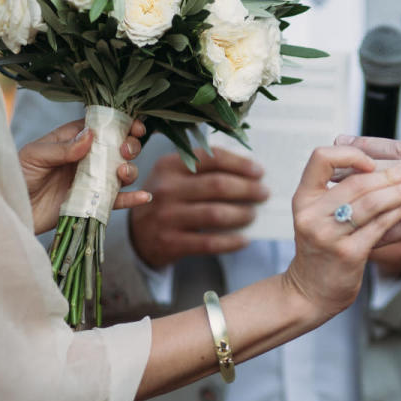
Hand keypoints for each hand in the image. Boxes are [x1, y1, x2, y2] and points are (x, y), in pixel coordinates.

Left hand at [19, 118, 148, 234]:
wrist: (11, 209)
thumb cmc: (17, 176)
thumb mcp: (35, 156)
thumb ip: (63, 147)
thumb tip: (90, 136)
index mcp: (72, 140)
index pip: (102, 126)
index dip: (121, 123)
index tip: (134, 125)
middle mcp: (86, 158)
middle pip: (118, 147)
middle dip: (129, 146)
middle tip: (124, 150)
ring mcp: (91, 181)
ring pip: (122, 172)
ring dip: (130, 170)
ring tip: (122, 173)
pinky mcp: (93, 202)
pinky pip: (118, 200)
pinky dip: (133, 199)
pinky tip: (145, 197)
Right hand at [130, 147, 268, 268]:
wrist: (136, 235)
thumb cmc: (167, 200)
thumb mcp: (175, 177)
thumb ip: (204, 169)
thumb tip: (249, 171)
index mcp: (170, 165)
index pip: (212, 158)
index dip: (240, 164)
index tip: (259, 172)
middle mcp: (166, 189)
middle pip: (217, 185)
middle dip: (247, 189)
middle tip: (264, 193)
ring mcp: (167, 216)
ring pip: (215, 214)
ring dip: (242, 214)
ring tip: (253, 214)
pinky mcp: (170, 242)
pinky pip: (209, 242)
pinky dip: (231, 242)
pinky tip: (244, 240)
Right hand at [284, 147, 400, 313]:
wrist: (309, 292)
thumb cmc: (320, 250)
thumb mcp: (316, 215)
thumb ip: (336, 191)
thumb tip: (375, 162)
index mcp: (303, 199)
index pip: (321, 159)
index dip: (349, 154)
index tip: (370, 160)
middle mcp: (311, 215)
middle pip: (355, 183)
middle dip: (389, 173)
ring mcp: (329, 236)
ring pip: (371, 203)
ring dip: (399, 192)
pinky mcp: (349, 254)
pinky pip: (380, 226)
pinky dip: (399, 213)